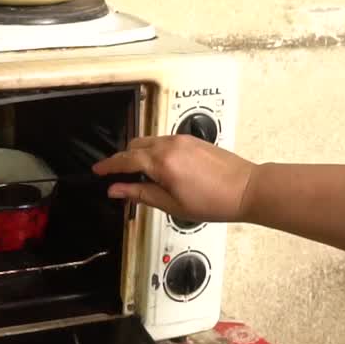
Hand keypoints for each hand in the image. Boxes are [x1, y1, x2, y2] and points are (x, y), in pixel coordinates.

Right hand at [92, 135, 257, 222]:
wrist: (246, 189)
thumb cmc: (215, 201)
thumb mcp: (171, 204)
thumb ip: (140, 194)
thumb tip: (116, 190)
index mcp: (162, 163)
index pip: (125, 161)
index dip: (108, 166)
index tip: (98, 171)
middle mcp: (170, 145)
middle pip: (134, 146)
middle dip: (123, 160)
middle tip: (119, 178)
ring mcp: (182, 139)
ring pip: (149, 142)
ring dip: (140, 155)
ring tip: (143, 177)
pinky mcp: (192, 139)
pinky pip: (164, 141)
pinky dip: (155, 151)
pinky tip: (162, 169)